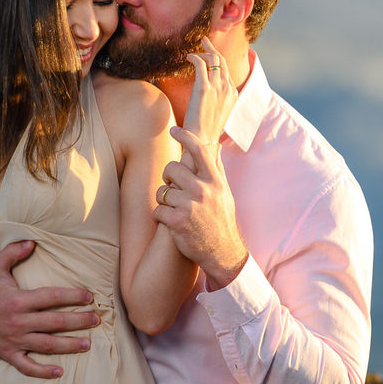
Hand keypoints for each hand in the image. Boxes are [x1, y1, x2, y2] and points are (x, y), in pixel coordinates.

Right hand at [0, 240, 98, 377]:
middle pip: (55, 323)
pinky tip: (59, 372)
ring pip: (47, 345)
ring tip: (88, 344)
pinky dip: (42, 372)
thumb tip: (32, 242)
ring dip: (69, 346)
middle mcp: (18, 321)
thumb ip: (13, 253)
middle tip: (96, 319)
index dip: (72, 297)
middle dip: (78, 321)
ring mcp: (14, 340)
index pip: (51, 297)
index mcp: (18, 300)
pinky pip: (27, 367)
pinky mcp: (8, 354)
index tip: (89, 297)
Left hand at [154, 126, 248, 287]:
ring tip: (176, 210)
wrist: (223, 253)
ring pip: (162, 191)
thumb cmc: (221, 221)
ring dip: (164, 201)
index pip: (199, 151)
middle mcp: (203, 190)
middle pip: (171, 168)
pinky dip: (160, 217)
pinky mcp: (177, 221)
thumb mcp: (225, 193)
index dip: (185, 137)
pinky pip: (157, 209)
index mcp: (215, 181)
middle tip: (173, 188)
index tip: (174, 130)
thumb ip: (216, 170)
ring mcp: (190, 205)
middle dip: (168, 178)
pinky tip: (172, 223)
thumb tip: (213, 146)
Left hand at [179, 39, 236, 173]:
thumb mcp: (217, 114)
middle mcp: (228, 88)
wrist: (204, 140)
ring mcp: (217, 88)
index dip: (218, 60)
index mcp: (233, 94)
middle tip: (204, 41)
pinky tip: (187, 58)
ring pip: (213, 60)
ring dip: (204, 51)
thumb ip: (216, 102)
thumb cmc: (207, 131)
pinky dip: (194, 58)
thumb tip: (208, 100)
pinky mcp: (204, 88)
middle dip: (213, 49)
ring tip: (195, 47)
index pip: (227, 71)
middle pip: (222, 61)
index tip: (210, 55)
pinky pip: (200, 65)